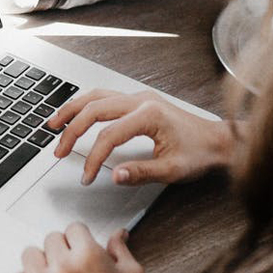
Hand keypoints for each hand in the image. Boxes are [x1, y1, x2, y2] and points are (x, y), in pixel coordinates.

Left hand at [14, 223, 163, 272]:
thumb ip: (119, 249)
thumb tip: (118, 234)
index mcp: (88, 255)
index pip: (73, 228)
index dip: (80, 237)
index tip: (81, 246)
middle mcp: (63, 268)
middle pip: (51, 239)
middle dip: (63, 247)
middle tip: (71, 262)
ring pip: (30, 255)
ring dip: (42, 260)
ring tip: (54, 272)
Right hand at [48, 89, 234, 186]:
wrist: (218, 140)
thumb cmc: (200, 153)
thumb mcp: (172, 170)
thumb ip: (141, 172)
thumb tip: (114, 175)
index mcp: (149, 115)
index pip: (108, 135)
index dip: (93, 158)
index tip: (87, 176)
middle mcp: (141, 100)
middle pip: (95, 109)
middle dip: (72, 130)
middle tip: (58, 150)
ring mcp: (139, 97)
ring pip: (96, 96)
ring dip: (73, 110)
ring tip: (54, 124)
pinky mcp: (139, 101)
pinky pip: (105, 96)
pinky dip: (86, 105)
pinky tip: (76, 114)